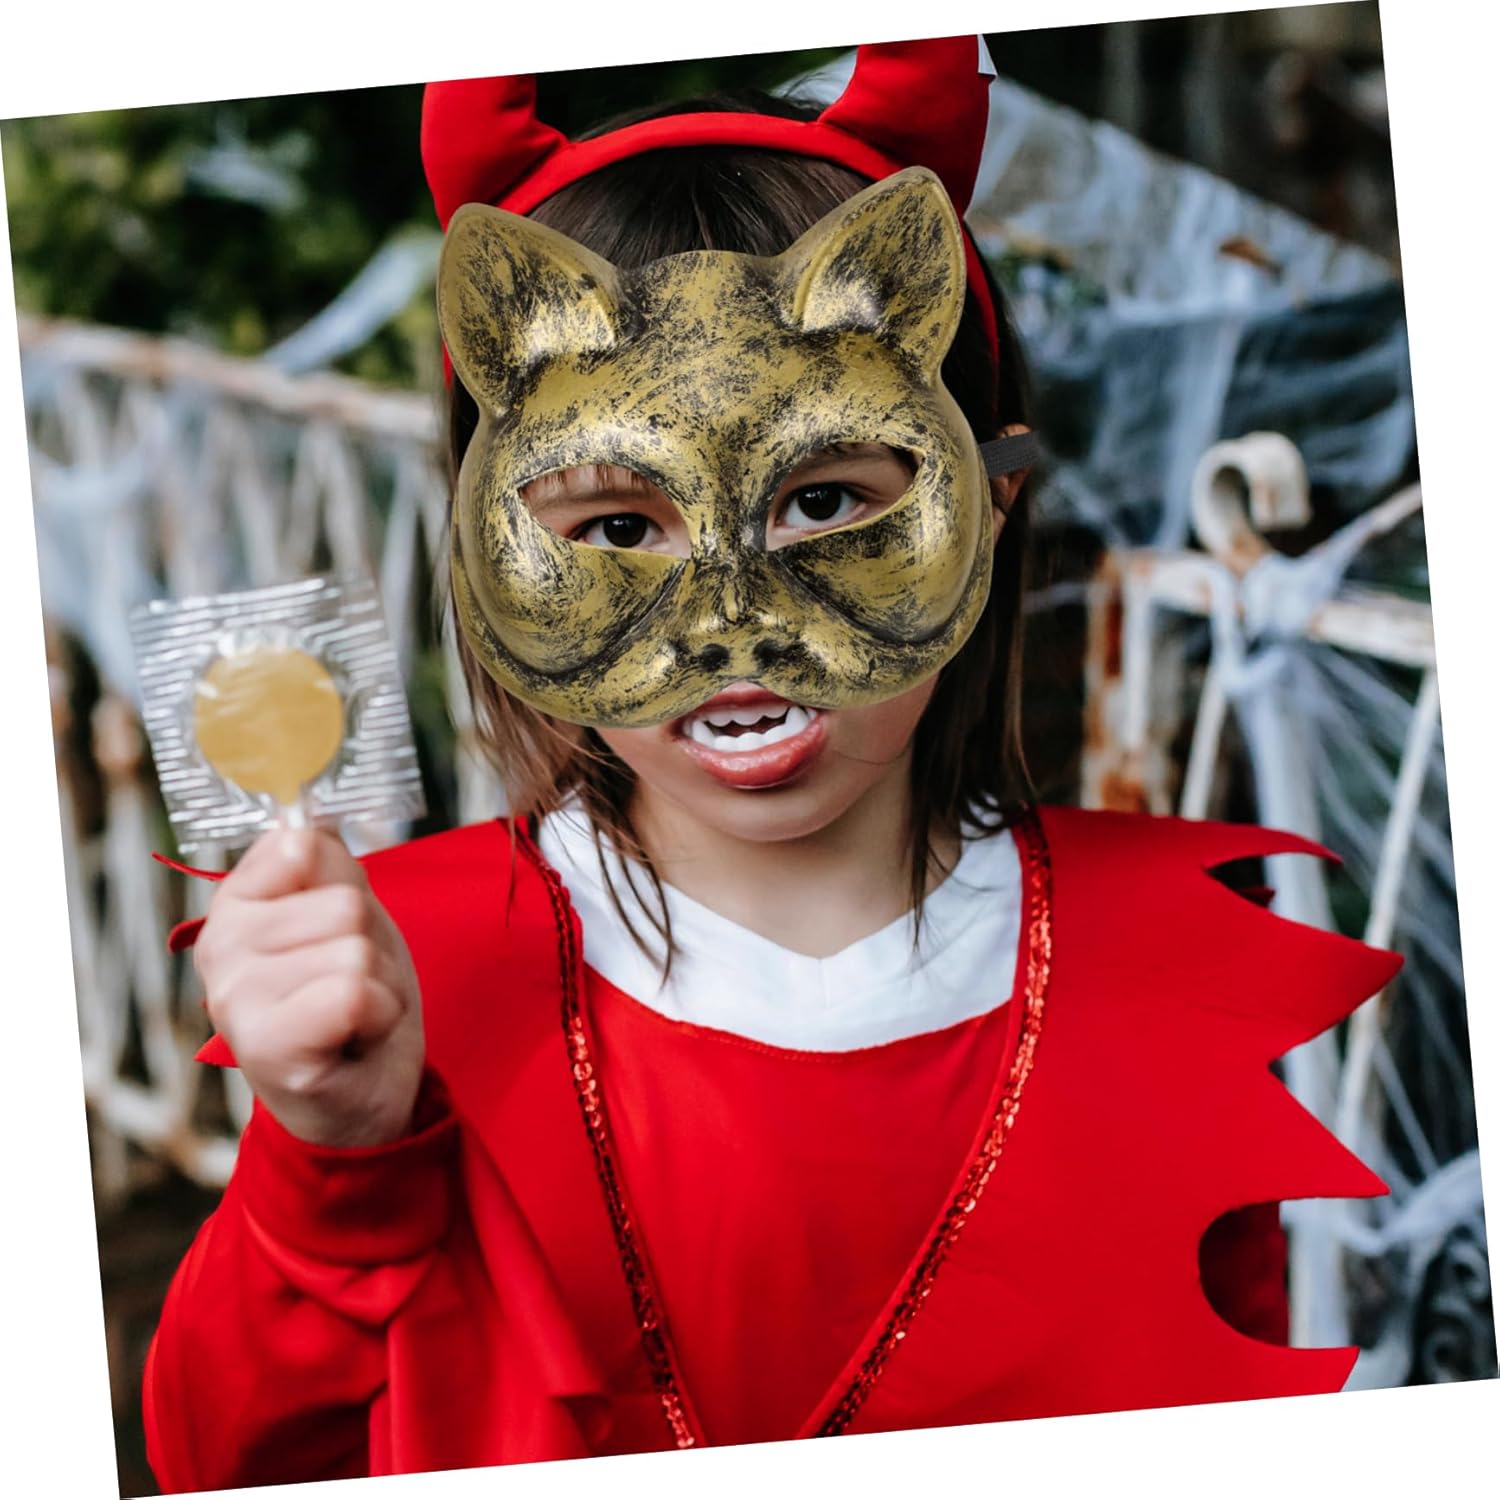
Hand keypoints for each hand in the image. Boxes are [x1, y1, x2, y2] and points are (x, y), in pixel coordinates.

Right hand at [193, 828, 425, 1148]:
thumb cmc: (351, 998)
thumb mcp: (347, 913)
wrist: (361, 1098)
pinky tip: (354, 1037)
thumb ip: (326, 862)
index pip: (302, 845)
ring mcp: (236, 999)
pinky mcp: (267, 1047)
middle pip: (345, 903)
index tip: (333, 927)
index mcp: (234, 905)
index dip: (345, 884)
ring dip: (378, 984)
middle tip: (352, 986)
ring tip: (353, 1014)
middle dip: (370, 945)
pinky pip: (354, 993)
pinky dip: (378, 1015)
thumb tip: (306, 822)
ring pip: (355, 949)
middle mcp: (218, 948)